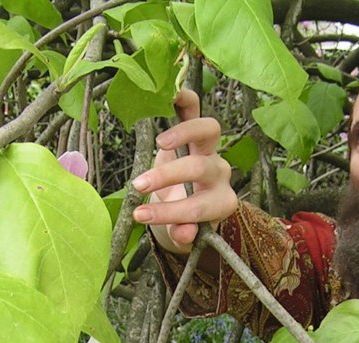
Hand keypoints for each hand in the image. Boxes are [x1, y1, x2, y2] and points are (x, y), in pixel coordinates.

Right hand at [131, 90, 238, 253]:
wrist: (187, 203)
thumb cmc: (183, 220)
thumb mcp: (182, 232)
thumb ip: (183, 234)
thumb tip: (183, 234)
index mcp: (220, 202)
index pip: (198, 206)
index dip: (169, 213)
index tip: (140, 215)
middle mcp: (220, 173)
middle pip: (199, 168)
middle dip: (167, 177)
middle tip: (138, 186)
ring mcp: (211, 149)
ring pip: (208, 130)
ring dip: (183, 134)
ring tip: (160, 143)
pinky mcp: (197, 130)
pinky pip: (195, 108)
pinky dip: (184, 99)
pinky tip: (167, 93)